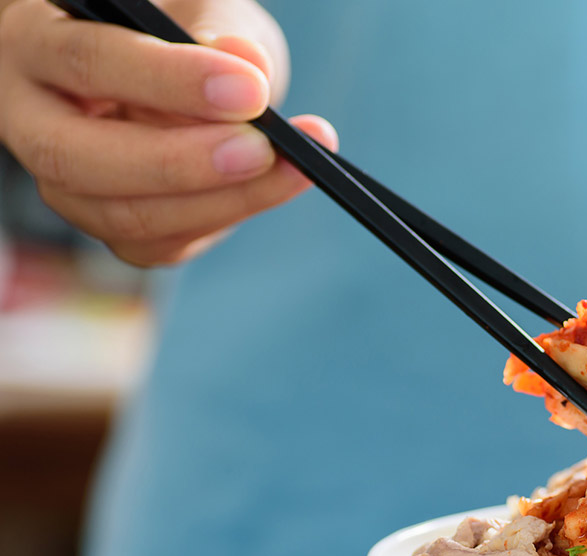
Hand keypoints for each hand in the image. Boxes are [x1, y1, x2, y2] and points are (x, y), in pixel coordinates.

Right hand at [0, 0, 336, 266]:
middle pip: (79, 158)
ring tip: (298, 166)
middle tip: (264, 148)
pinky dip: (228, 216)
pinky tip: (278, 184)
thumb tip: (248, 66)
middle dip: (181, 162)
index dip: (170, 80)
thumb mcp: (201, 10)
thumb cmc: (182, 30)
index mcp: (36, 43)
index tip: (250, 90)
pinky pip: (162, 244)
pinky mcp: (111, 226)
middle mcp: (31, 119)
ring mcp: (65, 184)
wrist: (185, 76)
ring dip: (223, 199)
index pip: (87, 62)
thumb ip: (218, 30)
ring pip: (125, 216)